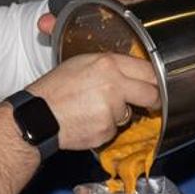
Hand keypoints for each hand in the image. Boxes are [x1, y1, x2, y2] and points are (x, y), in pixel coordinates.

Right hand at [27, 51, 158, 150]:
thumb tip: (134, 72)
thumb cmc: (55, 89)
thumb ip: (110, 66)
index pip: (148, 70)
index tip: (156, 84)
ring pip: (129, 114)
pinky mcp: (107, 130)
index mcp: (108, 64)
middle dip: (151, 100)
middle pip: (151, 94)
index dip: (154, 79)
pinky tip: (87, 121)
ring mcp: (111, 110)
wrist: (38, 116)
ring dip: (118, 114)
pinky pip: (114, 129)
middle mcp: (114, 85)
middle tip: (147, 102)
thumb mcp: (81, 63)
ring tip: (93, 109)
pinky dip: (104, 128)